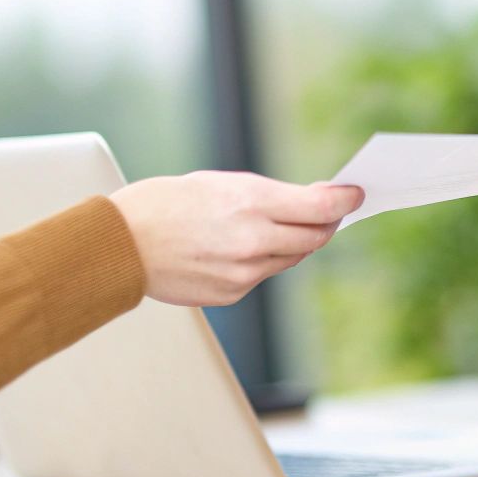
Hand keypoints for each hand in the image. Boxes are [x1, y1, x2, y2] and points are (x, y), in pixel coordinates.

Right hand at [112, 172, 363, 306]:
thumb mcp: (223, 183)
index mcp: (252, 203)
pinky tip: (239, 247)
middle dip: (325, 223)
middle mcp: (254, 240)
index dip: (345, 201)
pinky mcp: (233, 293)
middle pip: (315, 237)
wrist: (122, 243)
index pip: (321, 208)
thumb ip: (273, 195)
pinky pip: (264, 275)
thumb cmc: (168, 203)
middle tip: (329, 210)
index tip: (355, 194)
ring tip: (275, 225)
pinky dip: (264, 260)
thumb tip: (317, 198)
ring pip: (292, 258)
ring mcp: (245, 272)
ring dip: (294, 242)